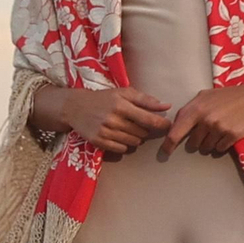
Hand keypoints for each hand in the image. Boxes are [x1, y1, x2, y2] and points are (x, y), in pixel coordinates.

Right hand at [39, 85, 171, 159]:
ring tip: (129, 129)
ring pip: (133, 142)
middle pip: (142, 132)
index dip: (161, 124)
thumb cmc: (103, 98)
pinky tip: (120, 136)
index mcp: (120, 105)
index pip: (147, 119)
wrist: (75, 107)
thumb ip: (145, 100)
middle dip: (145, 130)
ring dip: (136, 138)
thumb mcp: (123, 93)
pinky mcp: (98, 142)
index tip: (168, 125)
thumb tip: (166, 106)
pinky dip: (125, 145)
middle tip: (139, 124)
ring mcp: (105, 132)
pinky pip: (121, 149)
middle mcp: (113, 119)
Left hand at [158, 72, 243, 161]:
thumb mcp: (206, 96)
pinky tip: (230, 132)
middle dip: (198, 141)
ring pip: (206, 148)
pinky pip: (220, 149)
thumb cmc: (231, 95)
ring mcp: (218, 128)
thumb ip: (191, 110)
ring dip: (211, 143)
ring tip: (222, 129)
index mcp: (195, 108)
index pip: (175, 132)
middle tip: (210, 130)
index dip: (168, 145)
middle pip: (192, 144)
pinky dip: (223, 144)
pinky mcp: (232, 135)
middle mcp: (204, 119)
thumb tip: (176, 125)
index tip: (165, 152)